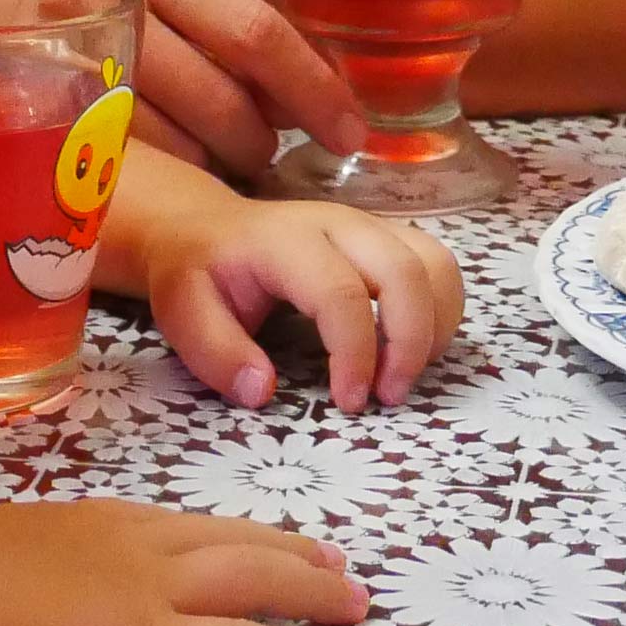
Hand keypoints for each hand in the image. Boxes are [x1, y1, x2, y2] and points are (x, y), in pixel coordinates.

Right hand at [0, 501, 360, 625]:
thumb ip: (3, 564)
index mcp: (87, 523)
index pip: (174, 527)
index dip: (221, 534)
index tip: (250, 539)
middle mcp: (133, 545)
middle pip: (230, 541)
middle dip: (286, 550)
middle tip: (331, 559)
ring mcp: (153, 593)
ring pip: (256, 581)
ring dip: (311, 591)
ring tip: (352, 600)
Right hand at [88, 0, 369, 179]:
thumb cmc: (101, 20)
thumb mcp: (166, 0)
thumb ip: (236, 28)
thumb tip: (330, 80)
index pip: (251, 30)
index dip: (311, 86)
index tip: (349, 130)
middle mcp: (97, 10)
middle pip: (221, 99)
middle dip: (261, 138)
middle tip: (269, 152)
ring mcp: (64, 73)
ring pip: (182, 145)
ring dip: (217, 161)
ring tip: (214, 153)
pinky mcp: (46, 133)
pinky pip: (141, 177)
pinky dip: (171, 177)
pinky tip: (172, 165)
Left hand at [136, 181, 464, 412]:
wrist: (206, 225)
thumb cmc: (198, 273)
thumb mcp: (183, 313)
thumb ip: (217, 354)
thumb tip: (263, 391)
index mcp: (286, 241)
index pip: (341, 292)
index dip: (355, 353)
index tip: (348, 403)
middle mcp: (339, 223)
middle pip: (405, 271)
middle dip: (410, 342)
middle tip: (387, 397)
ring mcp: (370, 226)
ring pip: (435, 263)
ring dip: (436, 326)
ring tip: (404, 375)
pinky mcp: (387, 238)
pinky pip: (438, 266)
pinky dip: (441, 312)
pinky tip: (412, 350)